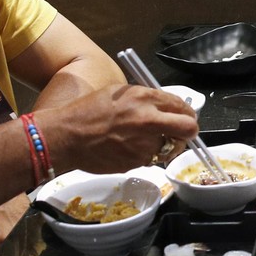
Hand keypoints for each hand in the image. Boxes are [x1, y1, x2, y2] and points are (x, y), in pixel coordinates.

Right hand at [33, 84, 198, 175]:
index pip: (181, 106)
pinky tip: (130, 148)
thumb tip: (166, 106)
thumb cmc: (87, 112)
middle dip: (189, 131)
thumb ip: (146, 98)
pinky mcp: (136, 162)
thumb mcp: (119, 93)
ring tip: (148, 140)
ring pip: (171, 147)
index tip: (185, 116)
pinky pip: (151, 159)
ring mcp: (143, 144)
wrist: (65, 136)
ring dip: (166, 145)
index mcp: (143, 98)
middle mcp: (148, 120)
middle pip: (189, 129)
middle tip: (183, 133)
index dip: (187, 113)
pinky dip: (146, 155)